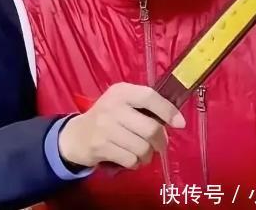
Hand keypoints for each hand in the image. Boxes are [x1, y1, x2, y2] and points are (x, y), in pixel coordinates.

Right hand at [58, 82, 185, 169]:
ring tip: (142, 153)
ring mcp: (105, 127)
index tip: (179, 123)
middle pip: (151, 128)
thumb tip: (175, 119)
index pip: (149, 96)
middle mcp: (112, 107)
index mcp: (120, 92)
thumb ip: (144, 106)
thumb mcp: (121, 103)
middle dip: (161, 142)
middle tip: (159, 145)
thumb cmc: (106, 118)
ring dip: (147, 156)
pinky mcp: (100, 146)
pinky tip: (130, 159)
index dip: (167, 110)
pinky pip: (130, 160)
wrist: (75, 136)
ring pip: (142, 148)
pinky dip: (135, 163)